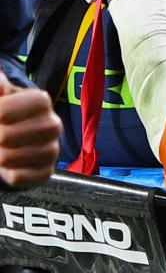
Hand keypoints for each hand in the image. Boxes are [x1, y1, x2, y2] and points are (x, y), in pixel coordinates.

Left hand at [0, 71, 60, 188]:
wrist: (18, 137)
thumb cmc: (6, 112)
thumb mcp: (1, 94)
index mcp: (40, 100)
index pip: (5, 110)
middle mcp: (52, 124)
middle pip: (5, 137)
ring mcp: (52, 149)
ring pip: (8, 159)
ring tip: (1, 148)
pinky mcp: (47, 171)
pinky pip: (18, 178)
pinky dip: (5, 173)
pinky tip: (7, 164)